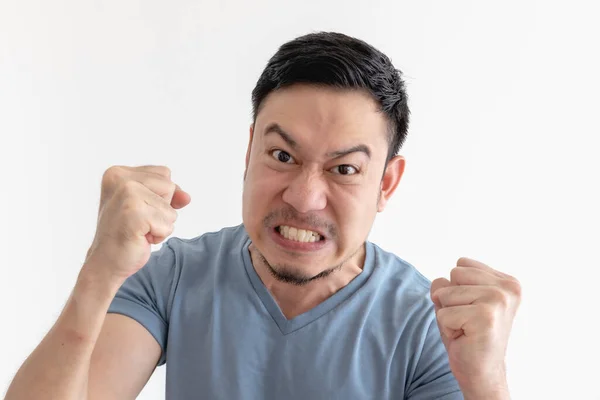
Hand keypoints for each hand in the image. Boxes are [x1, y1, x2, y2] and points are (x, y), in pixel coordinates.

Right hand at [83, 165, 190, 283]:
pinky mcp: (134, 213)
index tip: (139, 210)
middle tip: (138, 221)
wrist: (105, 262)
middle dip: (162, 209)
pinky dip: (159, 235)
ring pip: (170, 208)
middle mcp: (120, 178)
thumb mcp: (147, 206)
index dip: (161, 196)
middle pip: (170, 186)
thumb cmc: (125, 233)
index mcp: (118, 172)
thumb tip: (186, 197)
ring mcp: (126, 194)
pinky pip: (168, 224)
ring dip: (160, 224)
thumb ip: (168, 195)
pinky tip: (140, 237)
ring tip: (138, 230)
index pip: (164, 174)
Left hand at [430, 257, 520, 397]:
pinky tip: (464, 338)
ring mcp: (499, 301)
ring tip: (465, 329)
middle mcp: (508, 288)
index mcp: (507, 281)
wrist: (481, 372)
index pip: (462, 264)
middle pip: (454, 274)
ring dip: (448, 314)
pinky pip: (443, 313)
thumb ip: (446, 283)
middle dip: (451, 299)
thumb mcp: (455, 300)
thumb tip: (438, 282)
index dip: (457, 288)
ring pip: (446, 293)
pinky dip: (446, 328)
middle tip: (466, 320)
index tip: (471, 309)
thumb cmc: (467, 335)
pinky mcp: (485, 317)